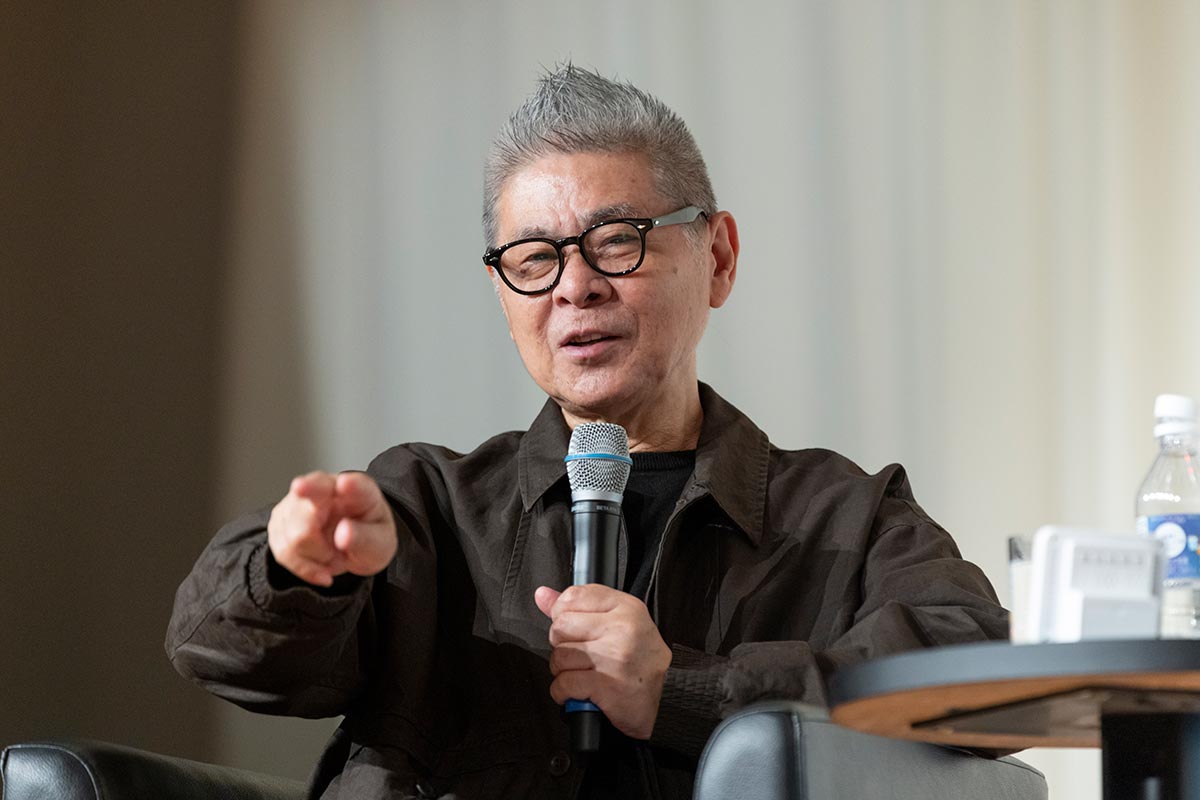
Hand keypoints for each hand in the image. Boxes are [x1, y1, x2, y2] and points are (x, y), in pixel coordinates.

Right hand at [267, 471, 396, 586]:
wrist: (350, 545)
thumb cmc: (367, 538)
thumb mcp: (380, 544)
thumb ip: (366, 539)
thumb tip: (344, 533)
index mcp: (358, 490)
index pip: (354, 484)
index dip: (349, 484)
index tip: (345, 484)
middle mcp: (324, 488)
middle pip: (308, 515)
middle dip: (319, 544)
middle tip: (339, 555)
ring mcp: (297, 502)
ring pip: (294, 538)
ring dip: (316, 557)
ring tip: (332, 555)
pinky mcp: (279, 522)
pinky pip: (283, 552)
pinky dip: (304, 566)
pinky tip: (319, 564)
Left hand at [534, 584, 671, 739]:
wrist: (664, 700)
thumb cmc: (638, 660)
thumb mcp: (617, 622)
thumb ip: (577, 606)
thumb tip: (542, 595)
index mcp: (626, 607)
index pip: (572, 596)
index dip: (564, 615)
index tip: (575, 629)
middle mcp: (622, 629)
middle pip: (560, 627)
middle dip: (562, 645)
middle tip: (581, 656)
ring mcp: (615, 657)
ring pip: (559, 657)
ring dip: (563, 671)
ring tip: (583, 674)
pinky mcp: (606, 686)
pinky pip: (563, 684)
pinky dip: (564, 693)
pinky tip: (580, 692)